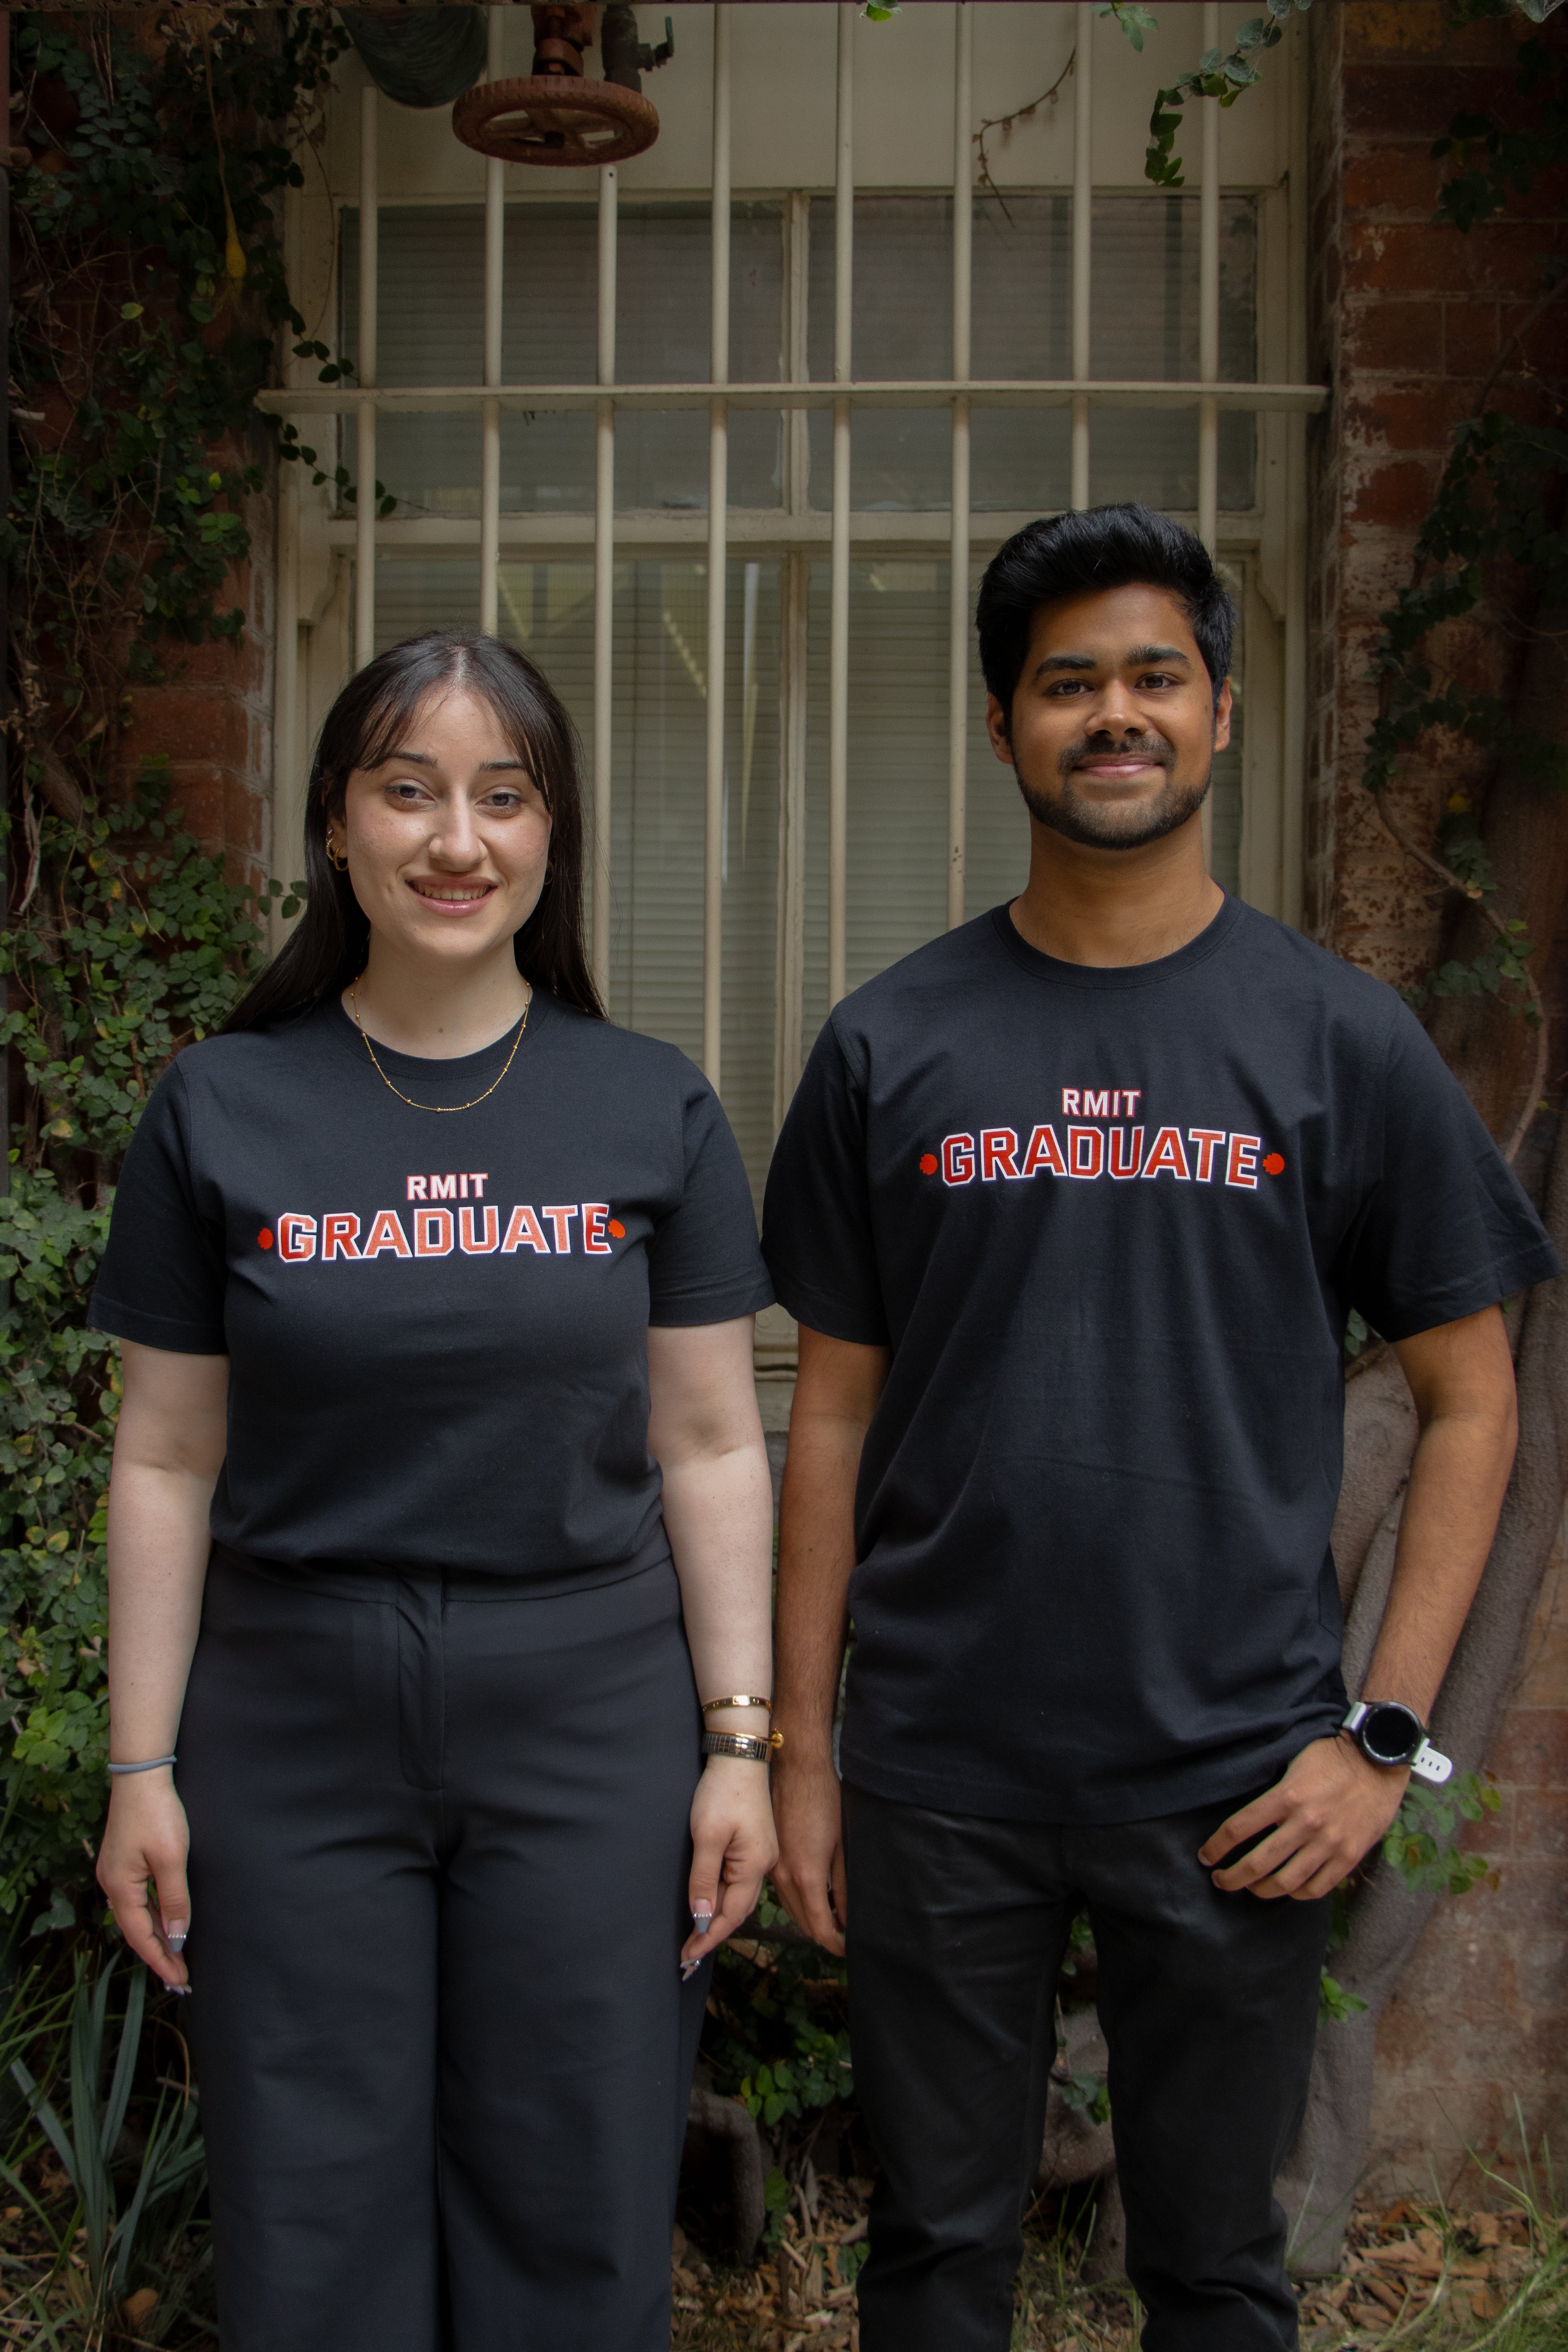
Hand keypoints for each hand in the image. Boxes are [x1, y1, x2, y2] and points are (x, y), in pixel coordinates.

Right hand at [96, 1774, 191, 1990]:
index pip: (142, 1936)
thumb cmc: (157, 1814)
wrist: (141, 1777)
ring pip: (137, 1917)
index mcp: (120, 1888)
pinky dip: (153, 1917)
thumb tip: (178, 1938)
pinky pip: (138, 1901)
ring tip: (176, 1959)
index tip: (180, 1982)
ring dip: (157, 1937)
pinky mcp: (123, 1863)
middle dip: (159, 1955)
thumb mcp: (171, 1859)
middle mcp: (112, 1885)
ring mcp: (116, 1874)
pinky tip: (166, 1924)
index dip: (162, 1960)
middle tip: (180, 1979)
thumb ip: (174, 1900)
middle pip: (136, 1931)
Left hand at [682, 1756, 778, 1971]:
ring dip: (715, 1914)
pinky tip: (705, 1900)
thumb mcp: (706, 1836)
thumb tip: (701, 1916)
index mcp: (754, 1866)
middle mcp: (762, 1864)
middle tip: (686, 1953)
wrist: (739, 1756)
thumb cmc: (723, 1793)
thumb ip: (703, 1878)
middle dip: (711, 1931)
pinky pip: (736, 1879)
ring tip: (693, 1933)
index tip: (687, 1957)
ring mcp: (760, 1854)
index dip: (708, 1937)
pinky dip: (720, 1894)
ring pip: (736, 1895)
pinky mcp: (753, 1844)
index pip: (731, 1915)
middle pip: (737, 1909)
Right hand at [770, 1748, 847, 1955]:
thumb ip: (843, 1885)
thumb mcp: (842, 1845)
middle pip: (803, 1923)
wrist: (795, 1770)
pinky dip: (796, 1902)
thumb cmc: (823, 1801)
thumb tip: (845, 1917)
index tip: (848, 1949)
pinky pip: (781, 1892)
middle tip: (842, 1937)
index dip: (835, 1943)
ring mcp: (773, 1868)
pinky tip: (812, 1896)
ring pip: (790, 1909)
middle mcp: (785, 1878)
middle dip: (823, 1934)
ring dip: (808, 1919)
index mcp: (807, 1876)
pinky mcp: (769, 1858)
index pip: (820, 1927)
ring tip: (830, 1919)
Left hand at [1199, 1735, 1408, 1901]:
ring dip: (1261, 1890)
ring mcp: (1329, 1844)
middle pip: (1257, 1863)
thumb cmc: (1332, 1757)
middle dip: (1232, 1877)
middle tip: (1220, 1881)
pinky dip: (1297, 1893)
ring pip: (1285, 1882)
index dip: (1216, 1847)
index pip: (1238, 1828)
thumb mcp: (1293, 1764)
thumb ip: (1273, 1792)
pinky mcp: (1349, 1857)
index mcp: (1286, 1796)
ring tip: (1250, 1888)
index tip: (1205, 1856)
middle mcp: (1306, 1824)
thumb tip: (1247, 1817)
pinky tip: (1287, 1889)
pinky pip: (1317, 1887)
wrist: (1378, 1761)